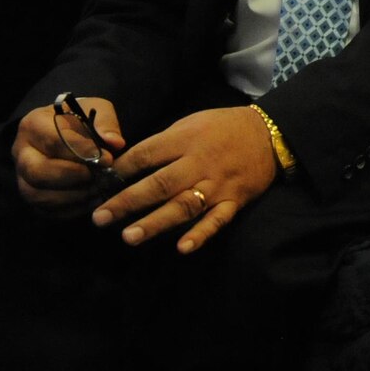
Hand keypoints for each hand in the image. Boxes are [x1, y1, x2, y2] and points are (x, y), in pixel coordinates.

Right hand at [12, 96, 125, 216]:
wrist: (68, 132)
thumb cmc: (82, 120)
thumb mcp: (97, 109)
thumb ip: (106, 123)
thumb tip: (115, 142)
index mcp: (34, 124)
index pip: (53, 141)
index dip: (82, 152)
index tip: (108, 159)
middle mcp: (21, 152)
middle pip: (38, 172)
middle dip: (74, 177)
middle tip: (101, 176)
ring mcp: (22, 176)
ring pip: (38, 195)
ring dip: (74, 196)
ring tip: (100, 188)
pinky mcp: (31, 195)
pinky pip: (45, 210)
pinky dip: (72, 208)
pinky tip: (93, 199)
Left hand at [92, 106, 277, 253]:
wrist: (269, 134)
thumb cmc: (223, 127)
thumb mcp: (191, 123)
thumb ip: (163, 143)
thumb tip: (127, 164)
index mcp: (187, 139)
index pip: (146, 155)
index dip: (121, 169)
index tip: (100, 183)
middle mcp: (200, 163)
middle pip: (160, 184)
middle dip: (128, 202)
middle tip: (100, 217)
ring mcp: (218, 184)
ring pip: (184, 205)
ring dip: (156, 222)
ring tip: (129, 236)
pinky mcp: (234, 201)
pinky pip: (217, 220)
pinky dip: (201, 234)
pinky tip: (182, 248)